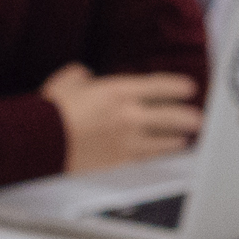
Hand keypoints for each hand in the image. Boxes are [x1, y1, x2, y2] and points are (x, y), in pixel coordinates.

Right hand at [41, 64, 201, 173]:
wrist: (41, 143)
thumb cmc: (50, 112)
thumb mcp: (66, 81)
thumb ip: (81, 75)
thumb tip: (85, 76)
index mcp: (117, 92)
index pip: (158, 86)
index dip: (177, 87)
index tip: (188, 88)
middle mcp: (128, 116)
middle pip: (171, 116)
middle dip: (188, 117)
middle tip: (197, 118)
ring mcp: (127, 141)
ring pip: (164, 142)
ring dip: (177, 140)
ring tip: (184, 139)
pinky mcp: (120, 163)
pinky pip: (147, 160)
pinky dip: (157, 157)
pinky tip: (161, 156)